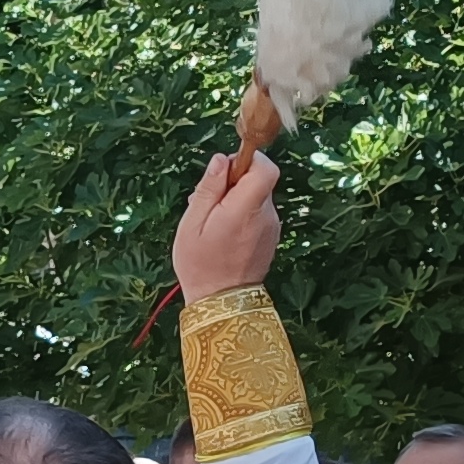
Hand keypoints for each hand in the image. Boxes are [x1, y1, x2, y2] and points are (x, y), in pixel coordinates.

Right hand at [172, 149, 282, 302]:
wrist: (222, 304)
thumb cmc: (200, 265)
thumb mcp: (192, 224)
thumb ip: (209, 189)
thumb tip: (221, 159)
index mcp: (246, 210)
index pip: (265, 168)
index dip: (247, 160)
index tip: (225, 170)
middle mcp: (265, 216)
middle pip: (259, 180)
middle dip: (235, 182)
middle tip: (209, 202)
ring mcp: (271, 227)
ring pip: (257, 196)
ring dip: (236, 199)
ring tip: (213, 222)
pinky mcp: (271, 236)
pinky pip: (258, 213)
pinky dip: (242, 214)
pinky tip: (224, 233)